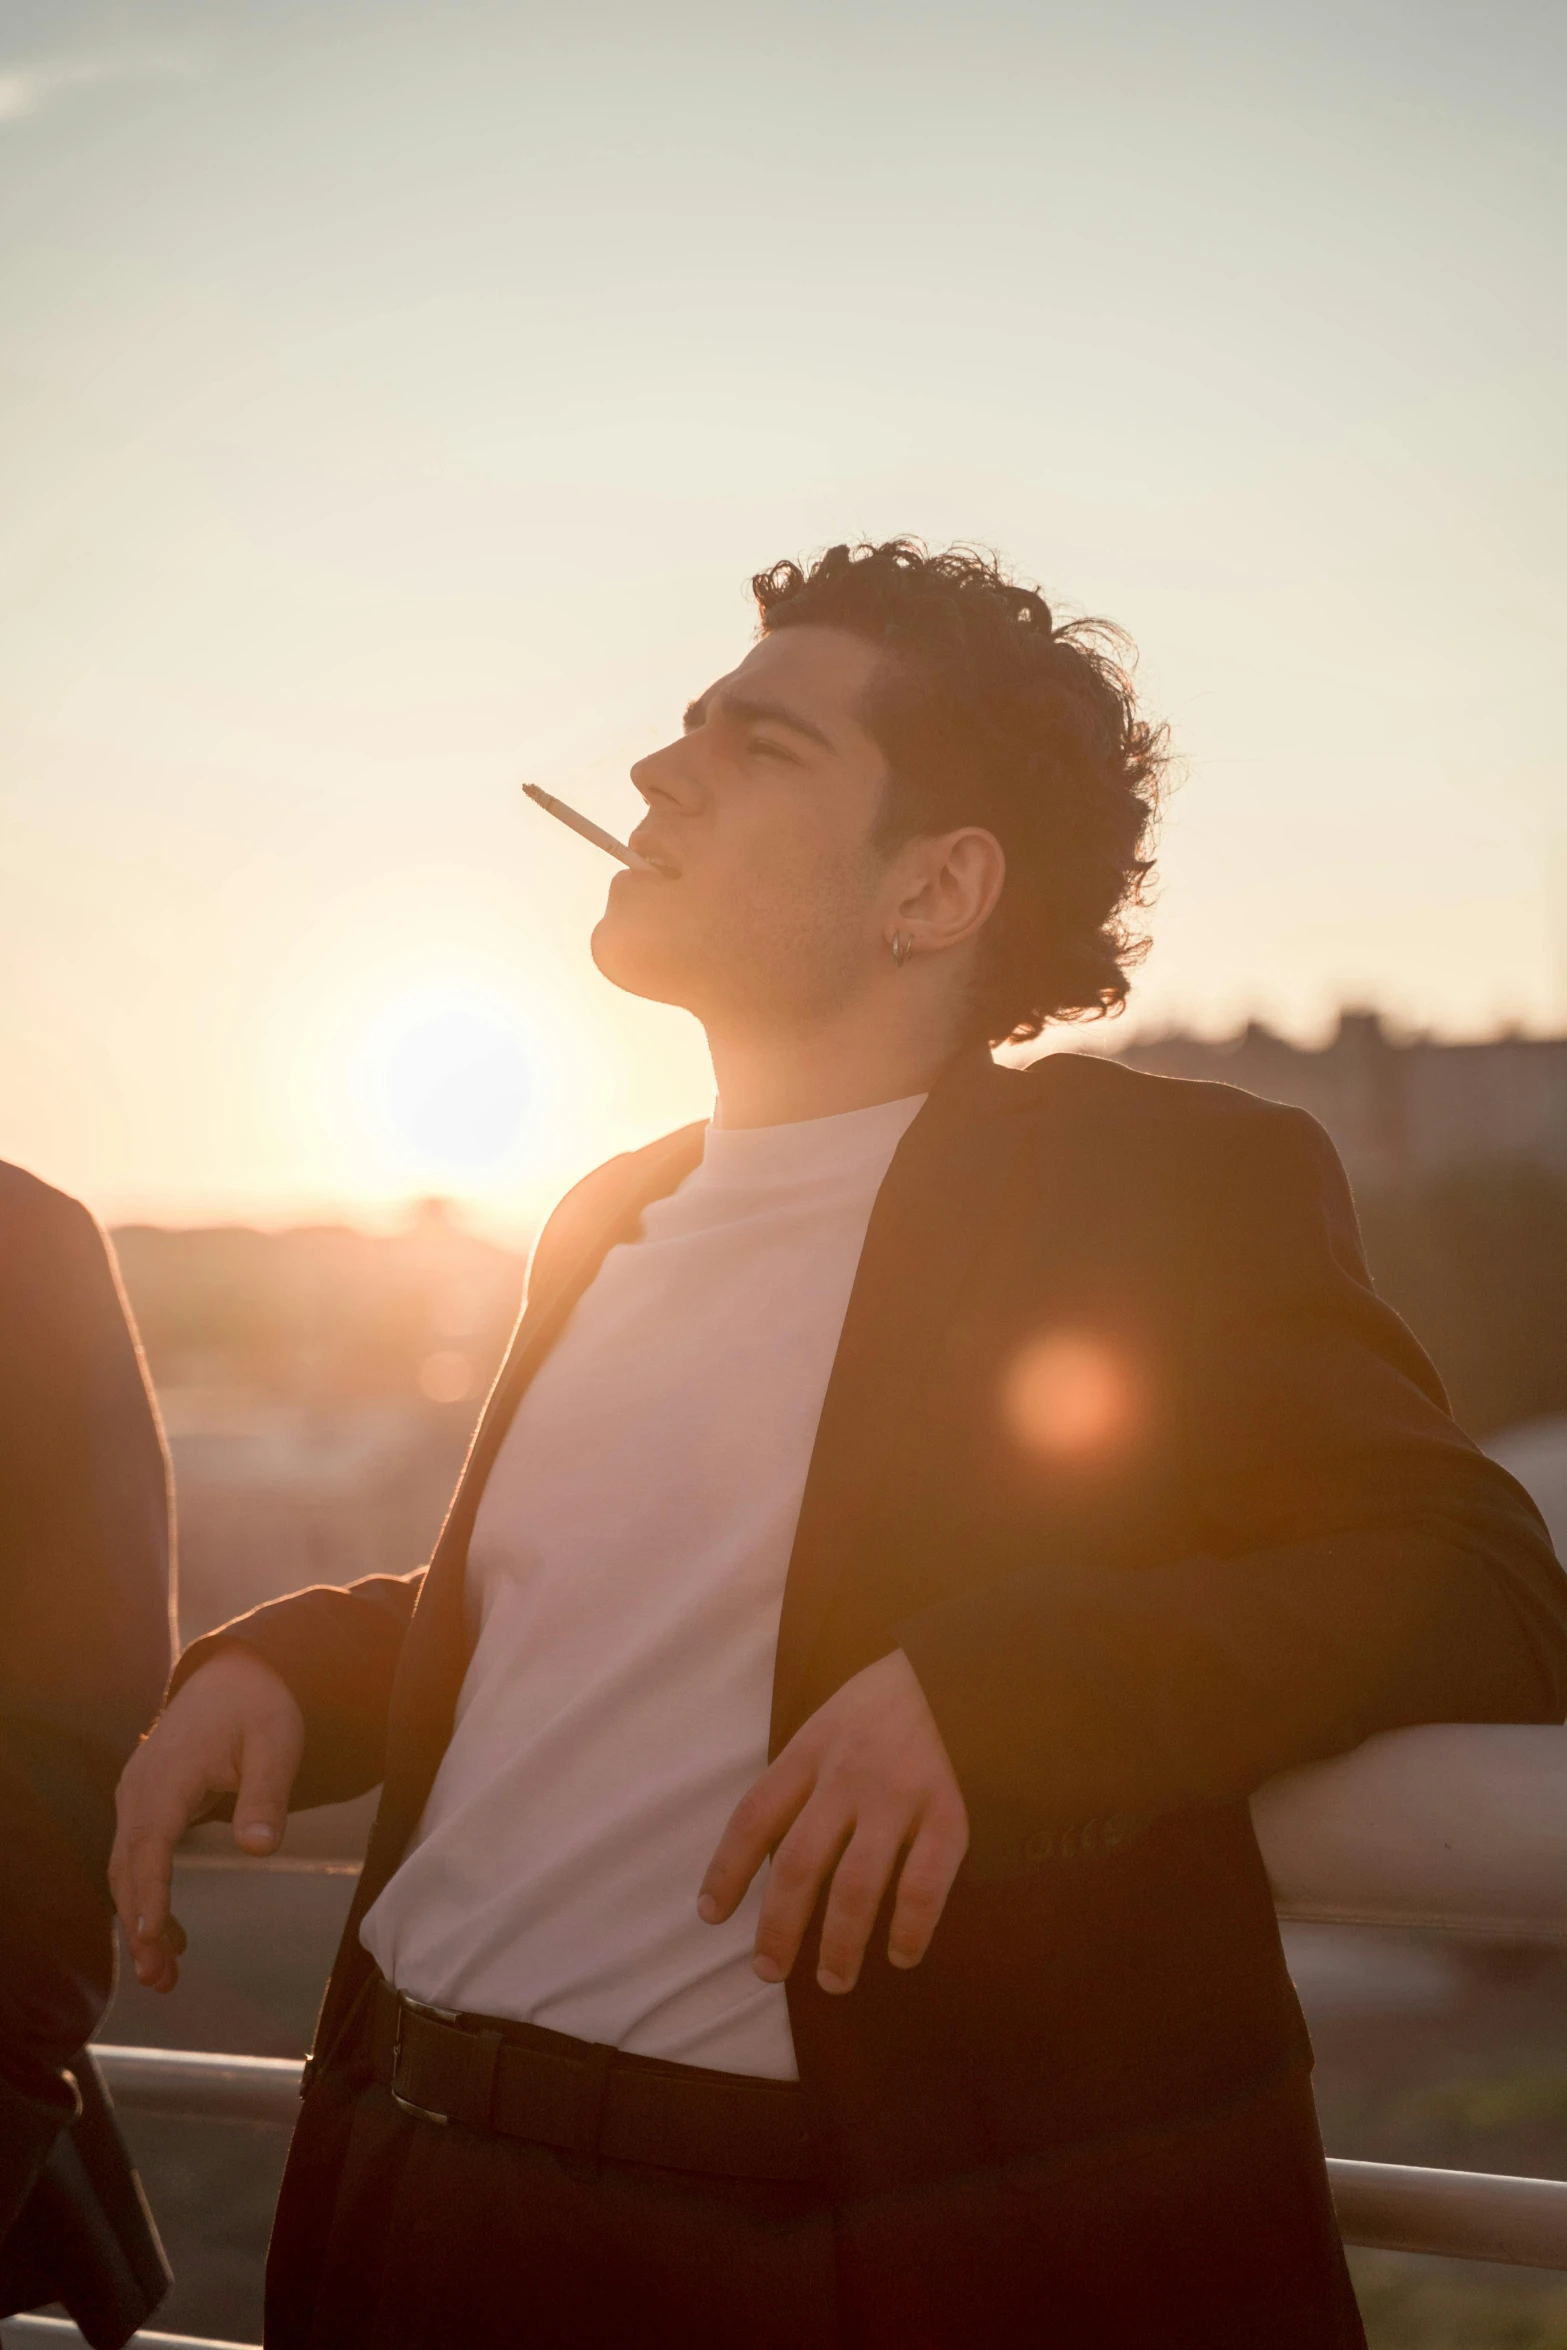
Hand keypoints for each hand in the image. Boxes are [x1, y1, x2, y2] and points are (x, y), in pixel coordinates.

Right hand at [111, 1648, 304, 1992]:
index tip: (152, 1937)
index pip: (150, 1844)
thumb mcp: (276, 1743)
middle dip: (140, 1926)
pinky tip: (168, 1935)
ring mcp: (135, 1797)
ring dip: (140, 1921)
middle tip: (162, 1979)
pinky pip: (135, 1858)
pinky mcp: (143, 1805)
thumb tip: (260, 1848)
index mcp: (167, 1774)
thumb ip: (267, 1796)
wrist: (235, 1676)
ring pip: (126, 1870)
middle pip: (128, 1867)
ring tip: (163, 1975)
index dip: (151, 1893)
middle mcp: (139, 1789)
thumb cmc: (257, 1708)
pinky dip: (145, 1898)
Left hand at [698, 1650, 968, 1995]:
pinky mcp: (948, 1811)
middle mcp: (846, 1777)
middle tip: (769, 1971)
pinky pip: (925, 1883)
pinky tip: (903, 1955)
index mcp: (810, 1751)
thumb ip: (803, 1779)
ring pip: (856, 1886)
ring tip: (833, 1980)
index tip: (711, 1916)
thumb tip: (768, 1856)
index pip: (754, 1818)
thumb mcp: (829, 1721)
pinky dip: (911, 1928)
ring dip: (840, 1945)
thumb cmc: (887, 1702)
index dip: (728, 1871)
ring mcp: (897, 1796)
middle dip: (779, 1927)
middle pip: (798, 1864)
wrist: (960, 1662)